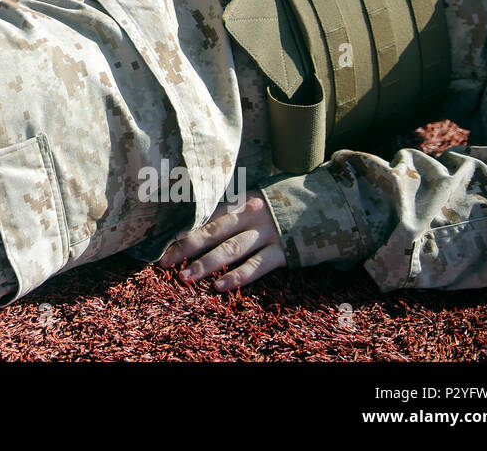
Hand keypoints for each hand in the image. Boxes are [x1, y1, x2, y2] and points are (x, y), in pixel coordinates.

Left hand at [159, 192, 287, 291]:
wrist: (326, 204)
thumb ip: (231, 209)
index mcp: (240, 201)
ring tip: (186, 278)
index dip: (182, 228)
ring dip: (206, 264)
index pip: (205, 215)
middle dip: (186, 247)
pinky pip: (256, 266)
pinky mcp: (283, 251)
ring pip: (231, 250)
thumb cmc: (281, 205)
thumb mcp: (255, 200)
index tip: (159, 239)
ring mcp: (267, 233)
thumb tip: (197, 220)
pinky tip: (220, 287)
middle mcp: (250, 215)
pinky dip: (237, 277)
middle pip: (212, 231)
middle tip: (163, 262)